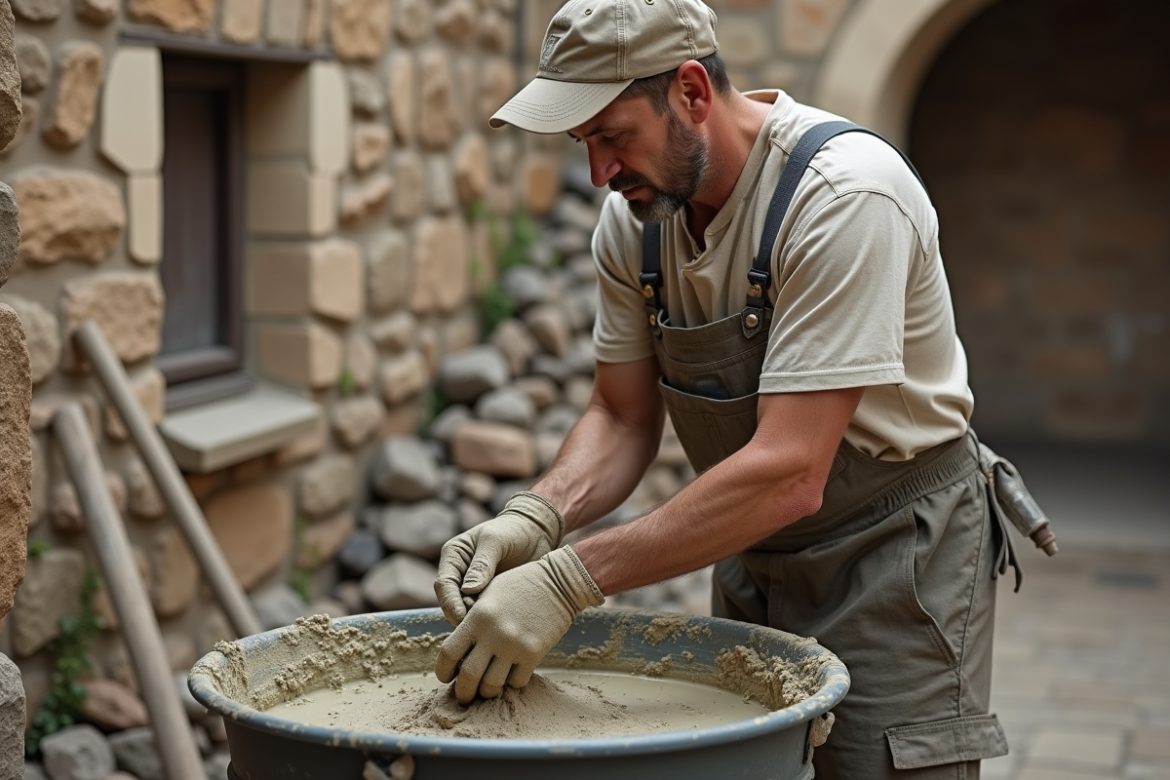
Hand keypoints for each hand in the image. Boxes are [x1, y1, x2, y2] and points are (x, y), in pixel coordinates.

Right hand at [434, 492, 563, 624]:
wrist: (537, 532)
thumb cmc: (514, 530)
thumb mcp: (496, 541)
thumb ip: (482, 563)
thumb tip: (468, 590)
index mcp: (453, 557)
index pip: (444, 584)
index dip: (450, 603)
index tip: (462, 618)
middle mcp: (459, 575)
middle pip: (452, 603)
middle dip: (463, 617)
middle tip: (480, 627)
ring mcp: (475, 589)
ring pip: (468, 612)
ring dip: (477, 622)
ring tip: (494, 626)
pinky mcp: (490, 599)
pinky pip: (485, 615)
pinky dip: (491, 622)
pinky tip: (504, 625)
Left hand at [434, 547, 603, 703]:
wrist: (558, 582)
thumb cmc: (519, 585)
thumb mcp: (488, 595)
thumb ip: (470, 620)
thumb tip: (457, 653)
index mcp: (477, 617)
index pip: (448, 653)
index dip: (442, 671)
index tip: (446, 677)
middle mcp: (493, 633)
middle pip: (467, 677)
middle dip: (463, 692)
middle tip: (464, 695)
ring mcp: (514, 645)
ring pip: (491, 685)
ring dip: (486, 691)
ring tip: (487, 688)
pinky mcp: (534, 653)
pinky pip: (516, 681)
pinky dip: (511, 682)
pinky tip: (511, 673)